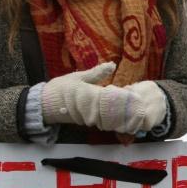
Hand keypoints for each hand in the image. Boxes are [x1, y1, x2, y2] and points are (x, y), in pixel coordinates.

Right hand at [42, 63, 165, 133]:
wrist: (44, 105)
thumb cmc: (60, 88)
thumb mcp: (78, 77)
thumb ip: (96, 73)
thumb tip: (112, 65)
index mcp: (90, 96)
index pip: (112, 98)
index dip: (126, 98)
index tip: (138, 96)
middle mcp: (92, 109)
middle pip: (115, 112)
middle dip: (128, 110)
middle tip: (142, 107)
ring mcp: (90, 117)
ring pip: (111, 119)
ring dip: (124, 117)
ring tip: (138, 113)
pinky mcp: (89, 122)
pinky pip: (105, 122)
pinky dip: (115, 121)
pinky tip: (125, 118)